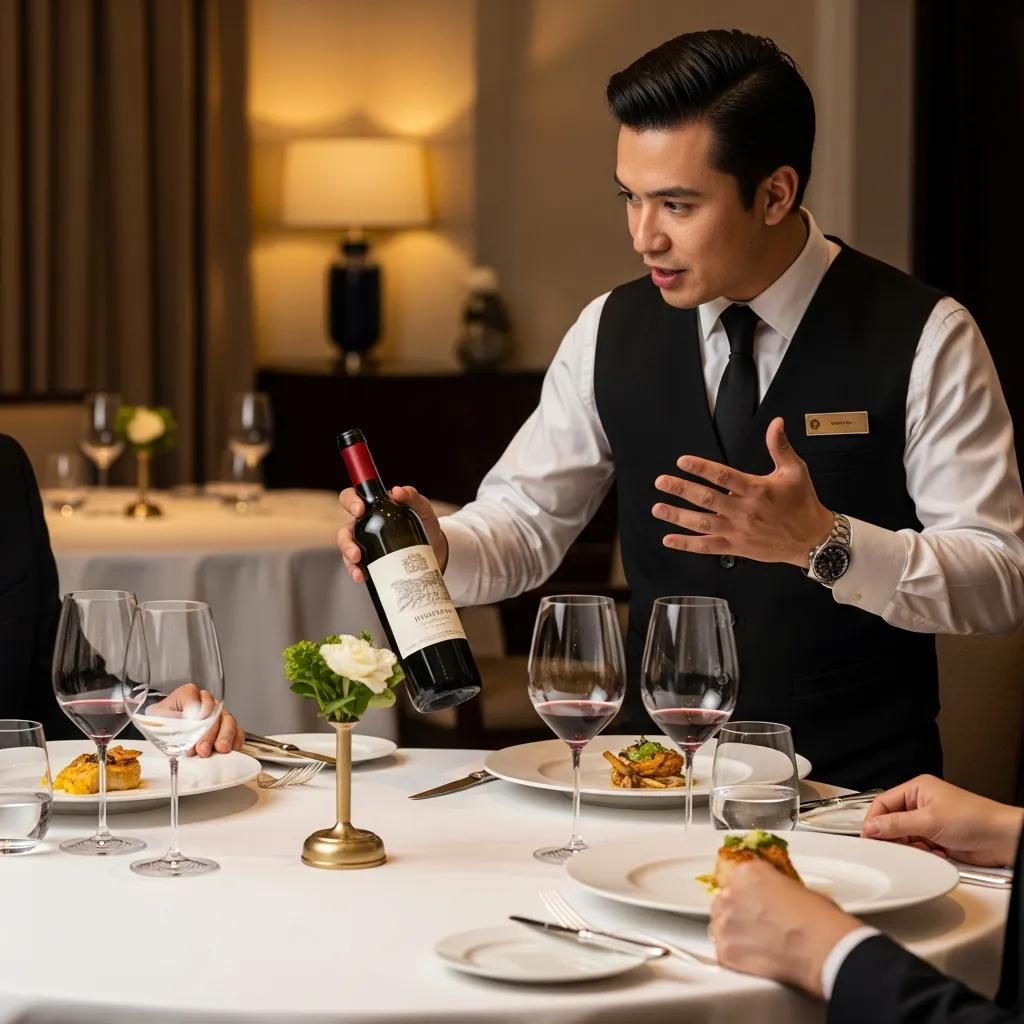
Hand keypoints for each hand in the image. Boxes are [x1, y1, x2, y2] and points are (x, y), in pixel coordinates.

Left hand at [150, 683, 243, 757]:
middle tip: (203, 748)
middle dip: (210, 732)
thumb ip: (171, 719)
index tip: (197, 724)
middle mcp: (206, 701)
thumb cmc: (161, 722)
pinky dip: (236, 739)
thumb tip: (183, 727)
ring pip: (229, 720)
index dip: (200, 714)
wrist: (162, 729)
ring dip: (225, 736)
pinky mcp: (225, 727)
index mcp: (189, 693)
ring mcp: (218, 713)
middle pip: (215, 712)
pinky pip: (237, 730)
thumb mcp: (159, 717)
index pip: (200, 699)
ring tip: (220, 749)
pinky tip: (232, 748)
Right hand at [336, 485, 448, 582]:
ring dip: (349, 562)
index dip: (350, 501)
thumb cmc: (425, 523)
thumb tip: (398, 491)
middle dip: (346, 543)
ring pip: (347, 551)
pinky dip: (357, 573)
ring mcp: (366, 545)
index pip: (351, 498)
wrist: (435, 547)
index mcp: (372, 508)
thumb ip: (412, 496)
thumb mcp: (422, 508)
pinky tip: (363, 578)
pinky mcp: (370, 561)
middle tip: (356, 553)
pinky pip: (356, 567)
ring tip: (359, 571)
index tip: (360, 510)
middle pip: (344, 531)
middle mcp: (364, 525)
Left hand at [653, 417, 832, 566]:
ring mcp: (738, 530)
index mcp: (756, 489)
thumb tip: (776, 423)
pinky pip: (707, 546)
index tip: (682, 461)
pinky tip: (669, 539)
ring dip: (678, 516)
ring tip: (658, 508)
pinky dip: (687, 544)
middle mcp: (744, 511)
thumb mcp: (795, 471)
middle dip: (681, 489)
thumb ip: (780, 447)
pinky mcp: (736, 547)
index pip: (723, 476)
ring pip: (702, 523)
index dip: (701, 468)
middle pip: (707, 499)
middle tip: (661, 482)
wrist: (813, 539)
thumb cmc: (803, 503)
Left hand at [710, 859, 860, 996]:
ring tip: (756, 943)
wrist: (823, 948)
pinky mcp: (725, 950)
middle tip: (756, 924)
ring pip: (720, 925)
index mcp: (748, 872)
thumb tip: (773, 897)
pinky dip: (734, 955)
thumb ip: (773, 888)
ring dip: (733, 932)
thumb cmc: (819, 918)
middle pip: (724, 899)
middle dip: (737, 911)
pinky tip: (753, 958)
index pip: (736, 877)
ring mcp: (725, 922)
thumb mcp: (796, 888)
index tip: (753, 902)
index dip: (747, 892)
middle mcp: (731, 892)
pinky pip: (722, 951)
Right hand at [861, 775, 1023, 866]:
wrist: (1003, 838)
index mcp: (917, 789)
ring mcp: (929, 822)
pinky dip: (921, 853)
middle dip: (891, 835)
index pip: (884, 802)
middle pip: (892, 820)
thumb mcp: (928, 821)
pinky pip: (918, 847)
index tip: (868, 836)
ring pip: (905, 836)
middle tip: (887, 847)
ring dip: (909, 846)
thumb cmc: (975, 819)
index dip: (874, 819)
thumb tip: (872, 827)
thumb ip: (897, 825)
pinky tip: (932, 853)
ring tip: (917, 850)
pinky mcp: (938, 839)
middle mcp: (921, 804)